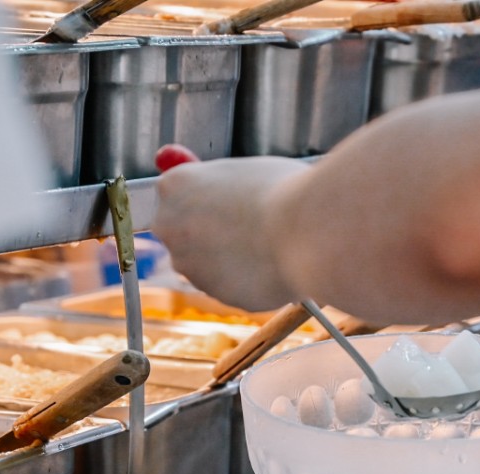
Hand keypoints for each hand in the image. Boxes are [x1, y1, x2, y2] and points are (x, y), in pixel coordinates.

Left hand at [151, 147, 310, 311]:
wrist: (309, 231)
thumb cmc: (286, 191)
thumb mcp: (246, 173)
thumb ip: (224, 186)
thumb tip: (223, 196)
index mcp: (175, 186)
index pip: (178, 194)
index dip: (208, 199)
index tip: (226, 203)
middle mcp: (170, 226)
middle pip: (184, 233)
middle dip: (210, 234)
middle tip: (246, 228)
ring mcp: (190, 265)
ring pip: (208, 265)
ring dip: (232, 260)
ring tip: (270, 245)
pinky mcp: (215, 295)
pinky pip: (232, 287)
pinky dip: (250, 281)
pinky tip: (275, 266)